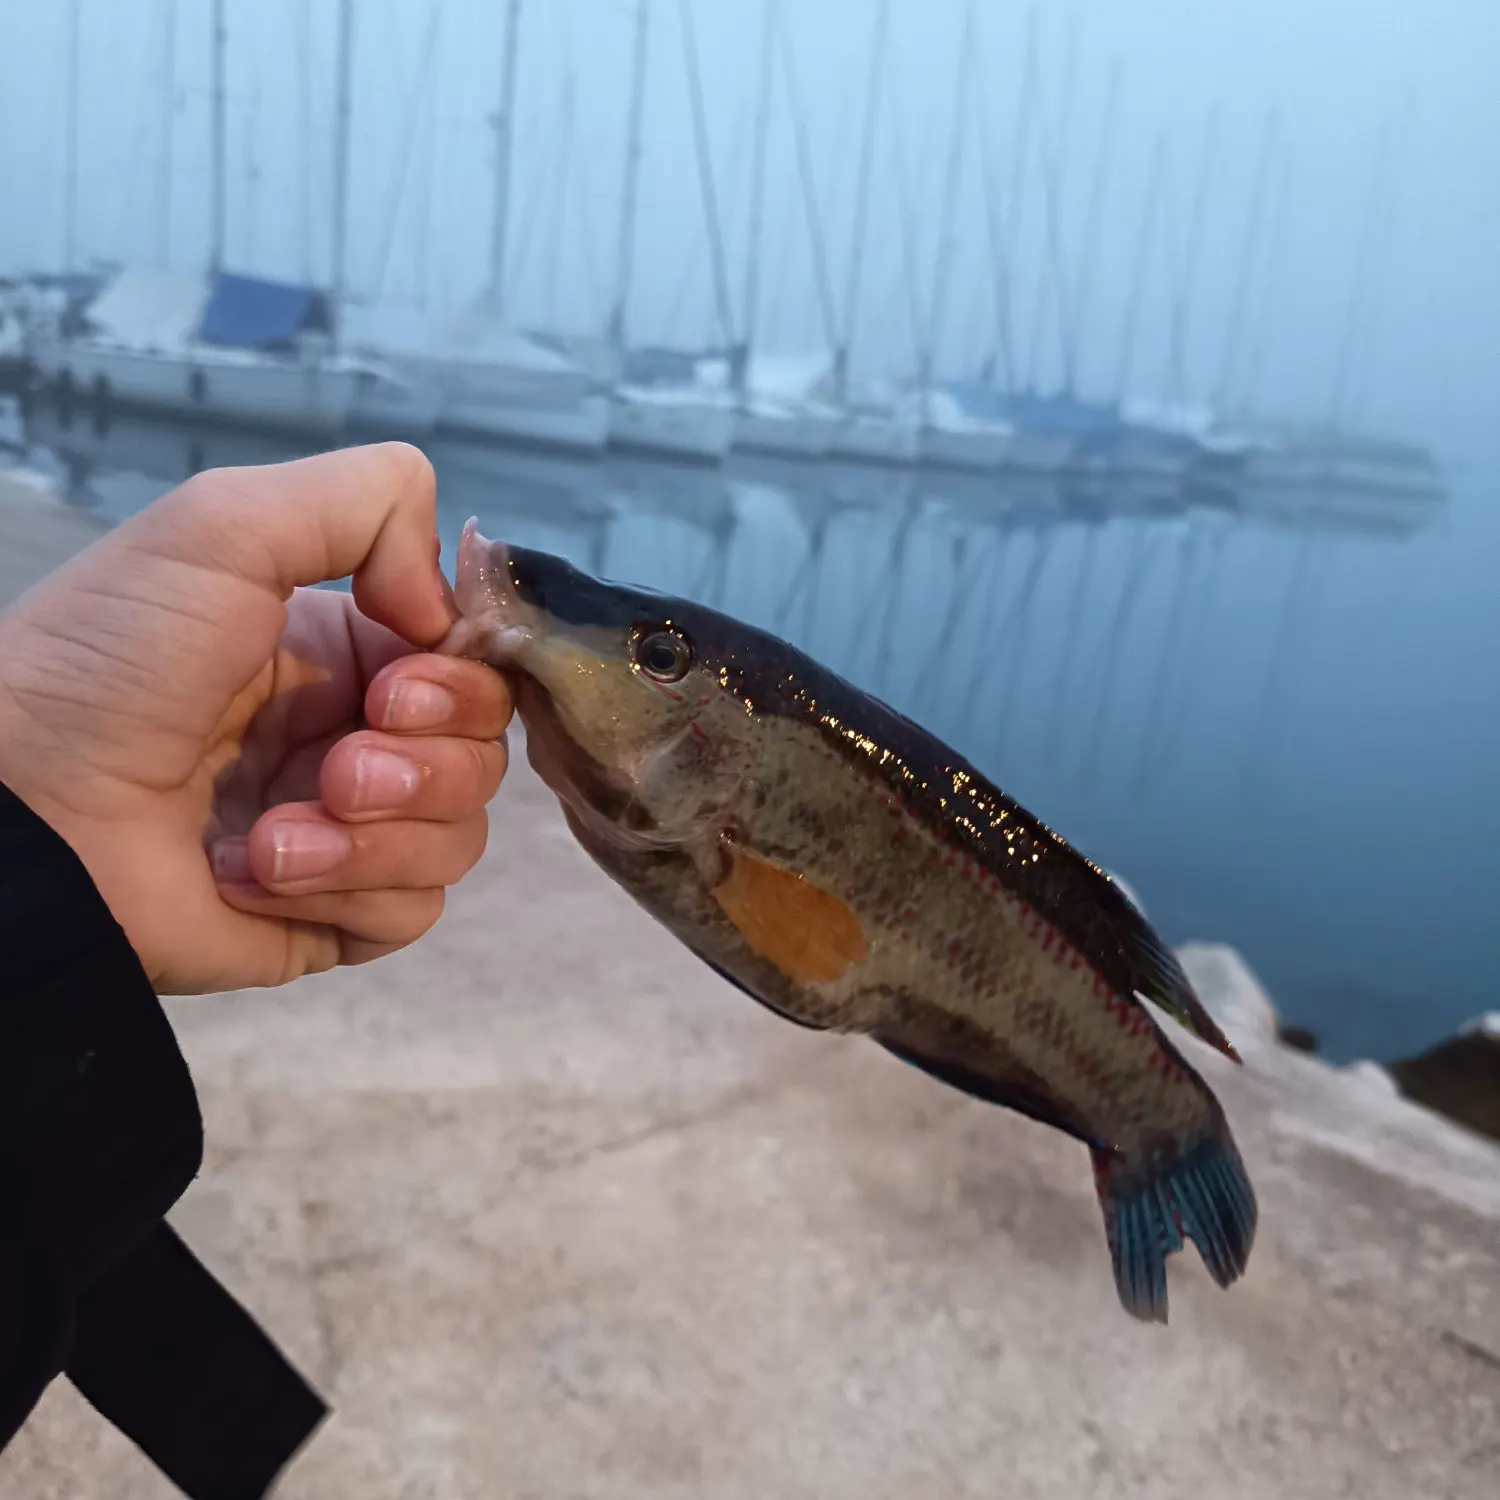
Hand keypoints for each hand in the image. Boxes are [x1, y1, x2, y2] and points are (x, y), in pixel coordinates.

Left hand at [0, 442, 511, 993]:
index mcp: (347, 650)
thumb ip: (370, 499)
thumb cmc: (114, 660)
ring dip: (377, 833)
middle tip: (339, 764)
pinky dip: (346, 890)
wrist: (20, 809)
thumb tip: (448, 613)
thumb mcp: (227, 524)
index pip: (474, 667)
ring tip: (275, 832)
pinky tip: (258, 874)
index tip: (395, 689)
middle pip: (482, 755)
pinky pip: (412, 909)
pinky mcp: (331, 917)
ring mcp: (349, 834)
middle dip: (425, 764)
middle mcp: (358, 737)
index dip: (463, 683)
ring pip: (458, 836)